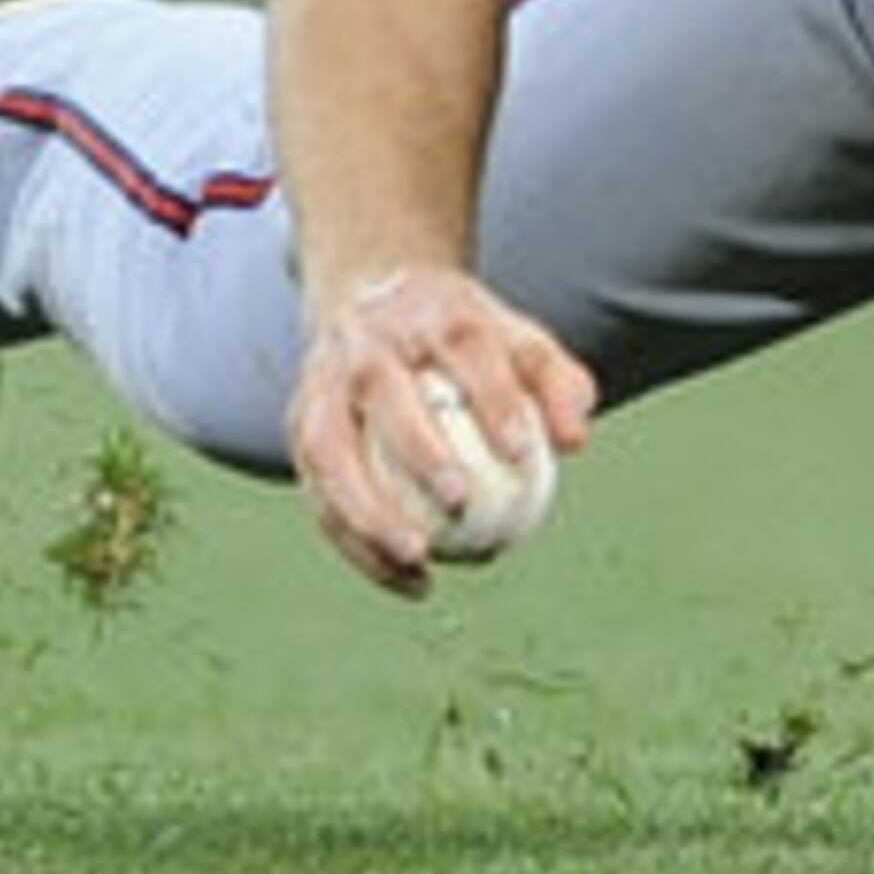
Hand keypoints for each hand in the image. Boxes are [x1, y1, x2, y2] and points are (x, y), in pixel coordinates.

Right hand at [284, 264, 595, 596]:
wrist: (373, 295)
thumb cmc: (464, 337)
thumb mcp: (518, 341)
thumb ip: (557, 384)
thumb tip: (575, 443)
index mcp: (431, 311)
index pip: (466, 348)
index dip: (494, 397)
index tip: (520, 452)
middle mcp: (368, 339)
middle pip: (383, 390)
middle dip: (416, 448)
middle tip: (460, 505)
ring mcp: (322, 379)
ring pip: (328, 447)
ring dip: (365, 510)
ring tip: (416, 562)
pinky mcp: (298, 420)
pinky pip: (317, 487)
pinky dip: (354, 539)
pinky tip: (406, 578)